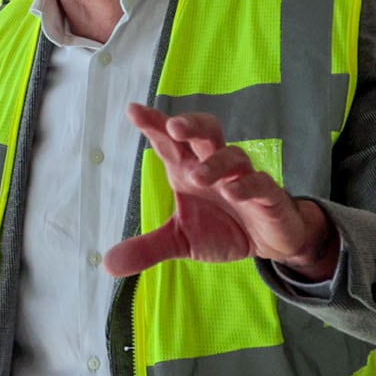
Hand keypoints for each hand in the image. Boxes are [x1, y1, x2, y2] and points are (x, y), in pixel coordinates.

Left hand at [102, 105, 339, 280]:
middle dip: (190, 125)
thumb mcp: (180, 241)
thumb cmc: (221, 228)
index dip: (154, 124)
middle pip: (204, 132)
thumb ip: (147, 248)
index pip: (168, 142)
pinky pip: (260, 183)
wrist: (267, 242)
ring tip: (197, 176)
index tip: (133, 110)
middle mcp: (214, 166)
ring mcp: (243, 178)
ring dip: (214, 163)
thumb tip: (107, 265)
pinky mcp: (268, 195)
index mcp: (188, 169)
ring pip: (232, 156)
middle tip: (174, 127)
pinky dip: (247, 186)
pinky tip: (233, 192)